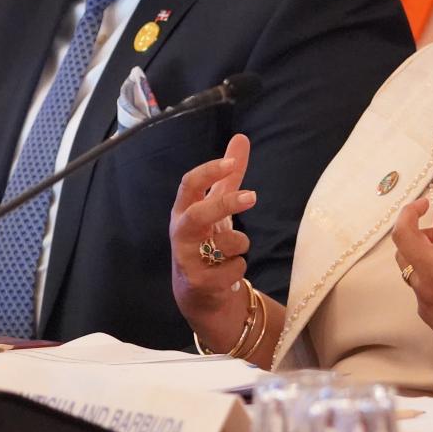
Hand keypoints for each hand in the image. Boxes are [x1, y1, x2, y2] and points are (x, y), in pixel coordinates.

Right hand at [169, 134, 256, 344]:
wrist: (199, 293)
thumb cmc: (208, 242)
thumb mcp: (216, 208)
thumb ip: (228, 176)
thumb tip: (241, 138)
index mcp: (183, 210)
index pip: (189, 185)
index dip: (208, 172)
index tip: (232, 163)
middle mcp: (180, 233)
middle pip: (198, 214)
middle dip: (225, 204)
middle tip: (252, 196)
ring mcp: (186, 259)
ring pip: (224, 243)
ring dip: (240, 243)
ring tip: (235, 250)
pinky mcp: (198, 283)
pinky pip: (233, 269)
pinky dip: (240, 268)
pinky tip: (231, 272)